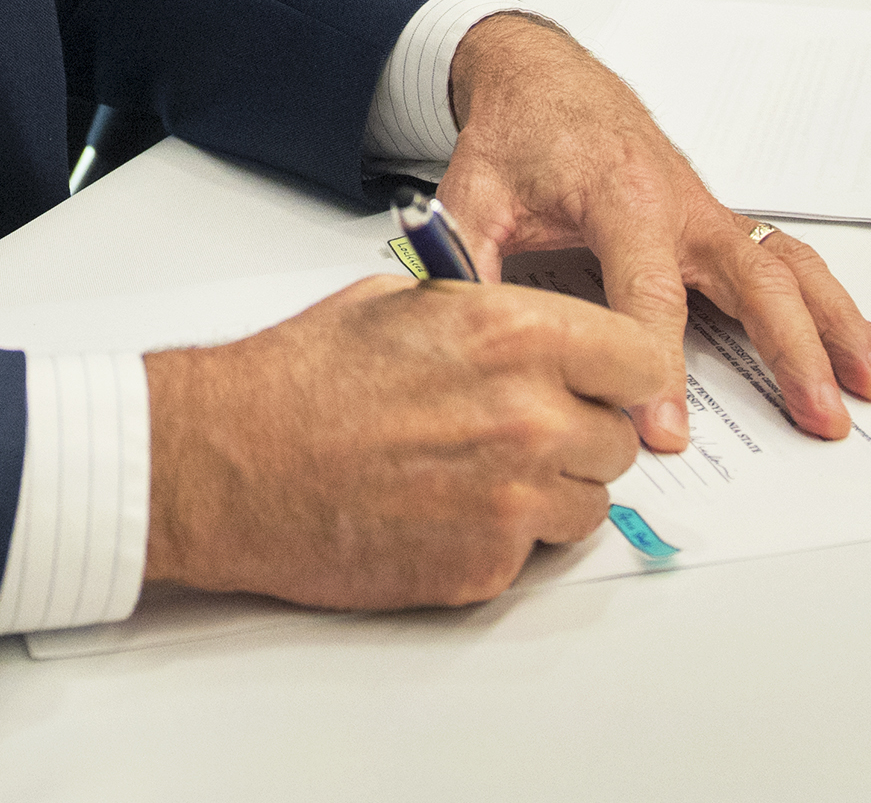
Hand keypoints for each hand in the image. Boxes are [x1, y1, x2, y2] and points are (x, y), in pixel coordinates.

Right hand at [140, 271, 673, 608]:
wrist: (229, 463)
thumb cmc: (296, 380)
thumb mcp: (405, 304)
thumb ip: (493, 318)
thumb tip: (539, 335)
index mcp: (514, 337)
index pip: (642, 360)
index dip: (624, 370)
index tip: (612, 379)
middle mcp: (527, 419)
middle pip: (620, 441)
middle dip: (581, 432)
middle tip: (527, 425)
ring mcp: (510, 502)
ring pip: (587, 505)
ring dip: (550, 490)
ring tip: (477, 469)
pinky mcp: (483, 567)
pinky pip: (532, 554)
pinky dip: (500, 536)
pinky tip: (443, 506)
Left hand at [430, 14, 870, 449]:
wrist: (544, 75)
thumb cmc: (515, 136)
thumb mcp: (471, 195)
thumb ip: (465, 266)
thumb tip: (464, 344)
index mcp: (621, 198)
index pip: (649, 294)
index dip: (661, 368)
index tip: (666, 430)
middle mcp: (680, 204)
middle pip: (752, 281)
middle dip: (791, 352)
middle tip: (821, 417)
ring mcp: (708, 211)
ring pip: (787, 268)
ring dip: (835, 326)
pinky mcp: (717, 220)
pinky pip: (785, 257)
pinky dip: (830, 299)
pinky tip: (864, 339)